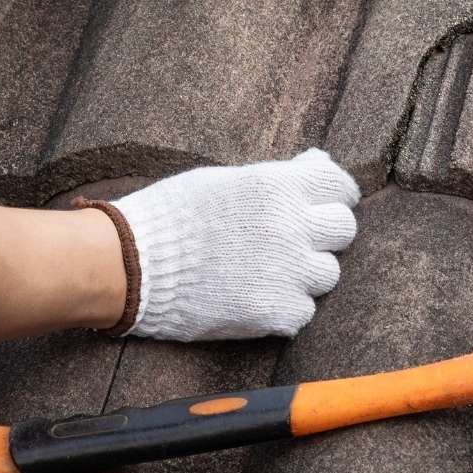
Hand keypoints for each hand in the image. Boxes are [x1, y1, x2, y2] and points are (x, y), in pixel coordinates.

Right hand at [111, 149, 359, 340]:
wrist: (129, 264)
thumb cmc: (171, 215)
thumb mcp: (225, 180)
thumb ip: (277, 176)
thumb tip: (318, 161)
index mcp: (279, 188)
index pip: (340, 187)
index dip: (335, 196)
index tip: (325, 205)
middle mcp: (292, 226)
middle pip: (343, 230)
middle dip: (324, 234)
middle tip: (297, 240)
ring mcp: (287, 271)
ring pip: (328, 274)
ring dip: (306, 273)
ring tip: (271, 271)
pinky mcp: (274, 311)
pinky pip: (303, 311)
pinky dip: (286, 308)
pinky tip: (258, 297)